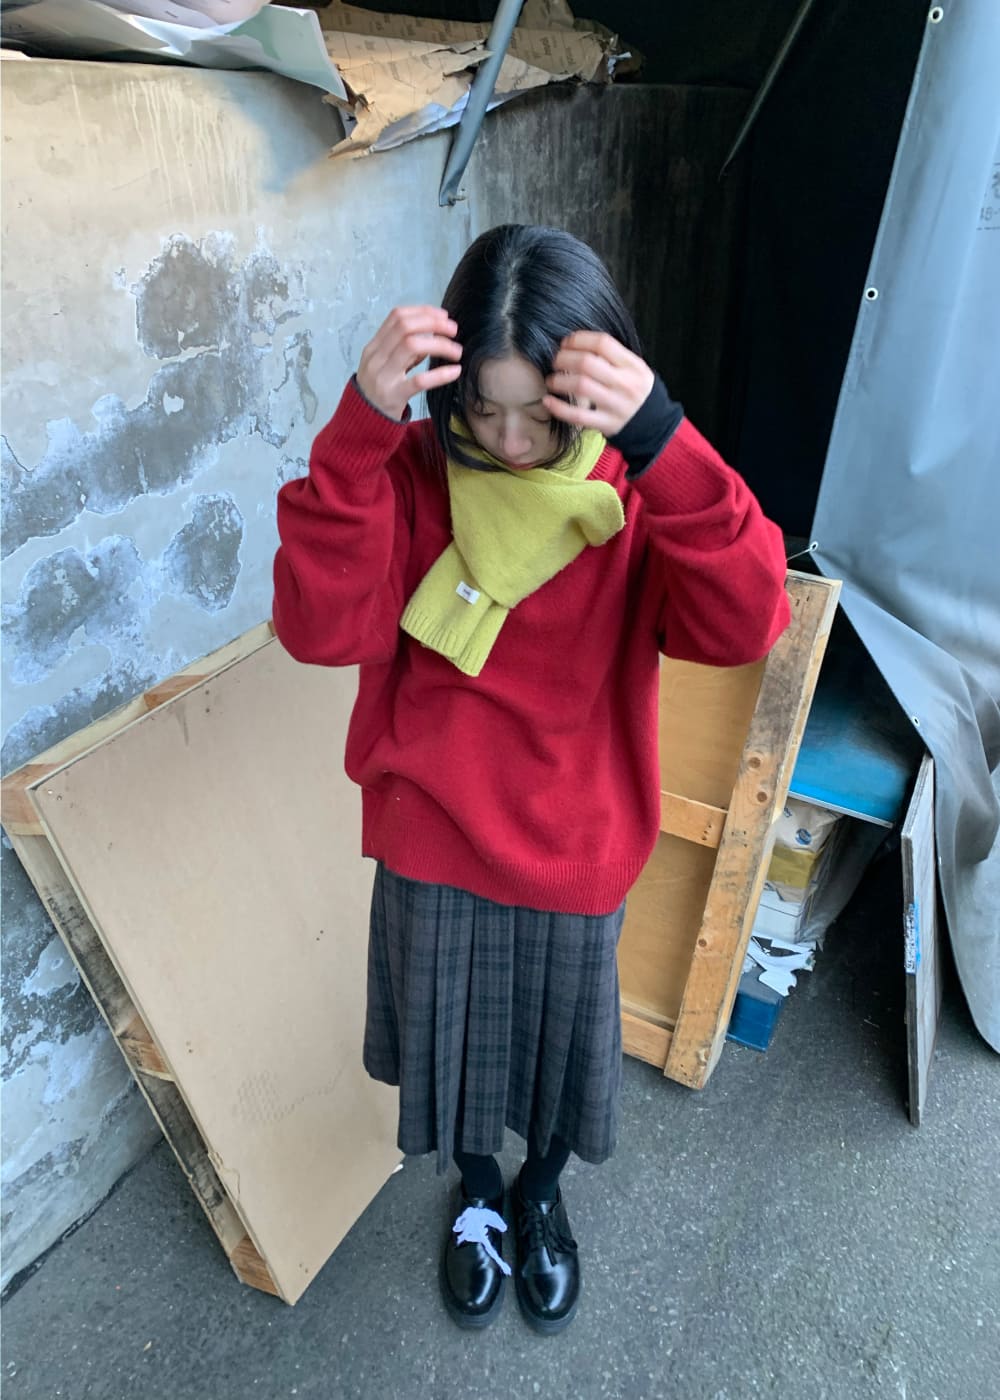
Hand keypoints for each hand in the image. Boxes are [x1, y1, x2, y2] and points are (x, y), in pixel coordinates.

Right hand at [357, 306, 461, 420]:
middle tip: (453, 330)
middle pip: (405, 327)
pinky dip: (440, 374)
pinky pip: (420, 380)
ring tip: (456, 351)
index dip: (423, 311)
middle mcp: (376, 358)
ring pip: (412, 346)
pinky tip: (455, 371)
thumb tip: (432, 332)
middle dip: (433, 323)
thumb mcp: (385, 364)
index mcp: (374, 347)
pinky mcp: (394, 396)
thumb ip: (404, 349)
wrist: (364, 420)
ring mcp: (384, 376)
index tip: (443, 316)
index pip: (397, 316)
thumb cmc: (379, 389)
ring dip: (439, 344)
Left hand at [543, 332, 654, 437]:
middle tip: (556, 361)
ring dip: (558, 381)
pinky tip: (548, 401)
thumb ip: (613, 356)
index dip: (579, 339)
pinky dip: (559, 408)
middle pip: (587, 363)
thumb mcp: (635, 369)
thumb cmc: (636, 390)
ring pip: (580, 386)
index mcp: (632, 365)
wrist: (654, 423)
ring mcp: (615, 405)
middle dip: (564, 359)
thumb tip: (577, 343)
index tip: (567, 343)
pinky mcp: (606, 424)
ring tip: (551, 380)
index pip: (602, 343)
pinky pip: (578, 415)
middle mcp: (625, 383)